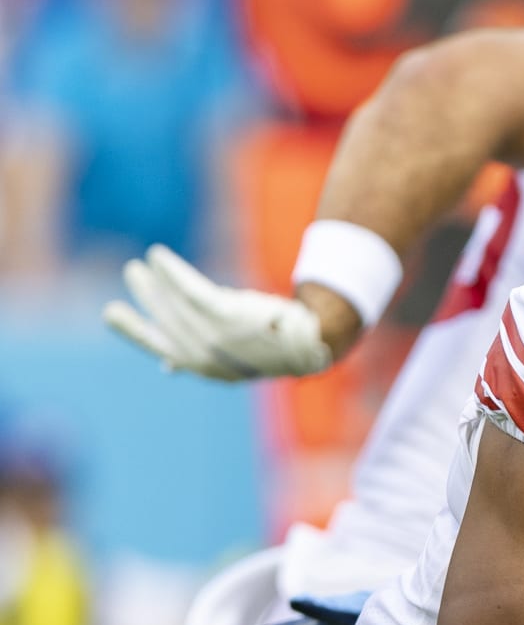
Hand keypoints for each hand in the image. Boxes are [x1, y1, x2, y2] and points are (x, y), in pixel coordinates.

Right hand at [103, 244, 333, 380]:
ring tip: (146, 262)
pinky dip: (171, 271)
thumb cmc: (271, 347)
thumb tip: (166, 366)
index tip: (111, 311)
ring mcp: (216, 336)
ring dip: (156, 280)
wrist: (311, 340)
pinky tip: (159, 255)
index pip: (159, 347)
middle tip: (132, 273)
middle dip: (146, 295)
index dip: (132, 330)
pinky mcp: (227, 316)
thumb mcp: (231, 359)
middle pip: (165, 319)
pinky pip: (190, 288)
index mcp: (204, 369)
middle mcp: (205, 356)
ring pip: (175, 303)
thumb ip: (197, 359)